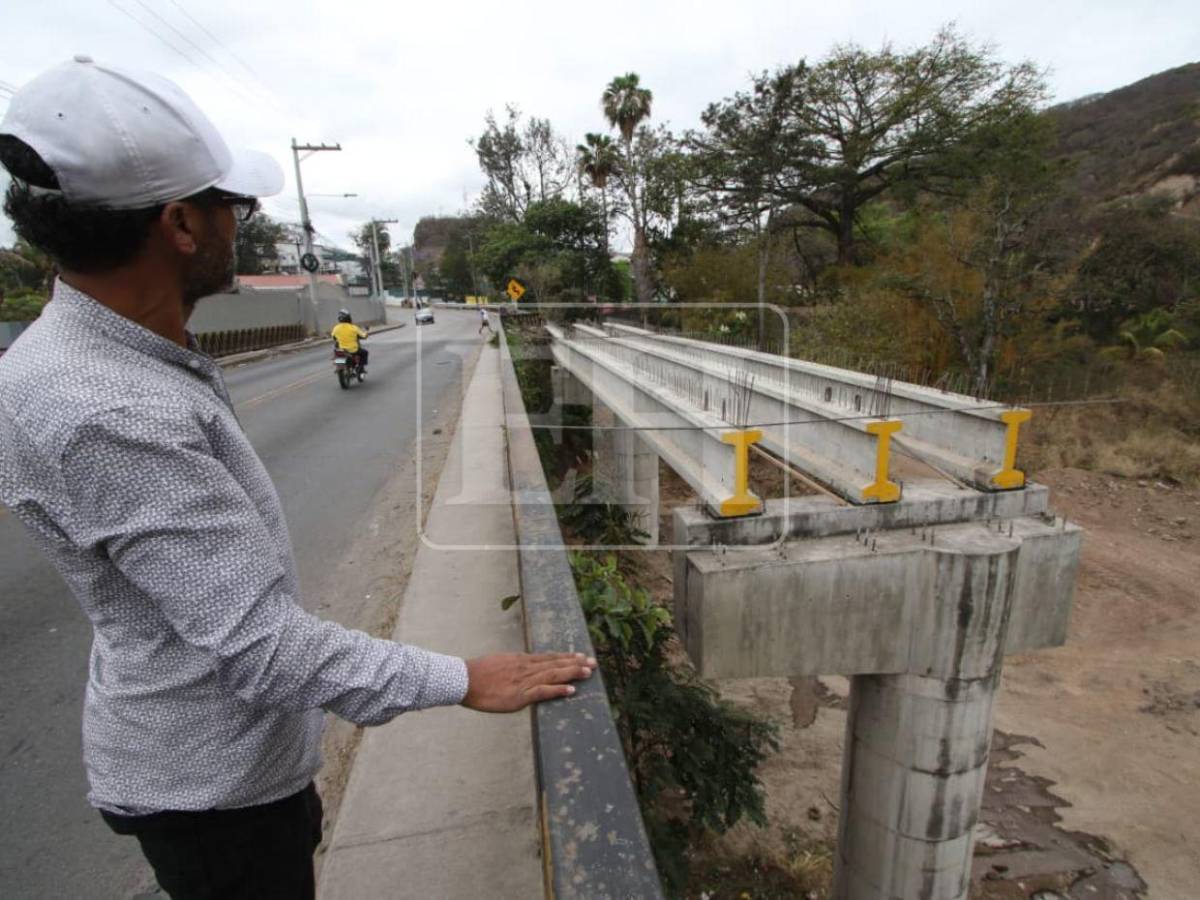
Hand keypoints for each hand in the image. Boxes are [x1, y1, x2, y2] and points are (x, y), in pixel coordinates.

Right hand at [462, 652, 596, 712]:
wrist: (462, 680)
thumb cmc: (476, 674)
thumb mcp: (498, 663)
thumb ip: (513, 666)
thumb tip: (521, 668)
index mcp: (520, 661)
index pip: (548, 657)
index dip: (566, 657)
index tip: (581, 656)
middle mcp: (525, 668)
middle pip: (555, 664)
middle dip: (576, 663)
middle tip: (593, 663)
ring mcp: (523, 681)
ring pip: (553, 675)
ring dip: (572, 673)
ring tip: (588, 672)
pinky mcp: (519, 695)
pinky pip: (543, 692)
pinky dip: (558, 690)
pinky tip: (571, 690)